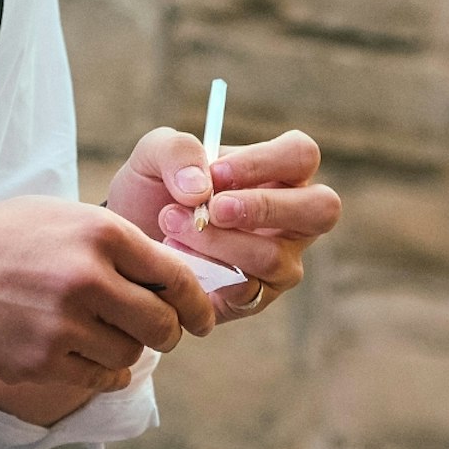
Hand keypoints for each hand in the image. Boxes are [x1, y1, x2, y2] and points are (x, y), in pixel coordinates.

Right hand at [0, 194, 214, 392]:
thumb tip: (173, 279)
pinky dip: (106, 372)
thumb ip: (118, 245)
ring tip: (107, 334)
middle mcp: (87, 278)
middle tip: (164, 333)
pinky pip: (98, 377)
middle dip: (171, 333)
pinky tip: (94, 359)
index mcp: (101, 234)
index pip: (176, 276)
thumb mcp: (63, 218)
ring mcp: (62, 323)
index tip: (204, 319)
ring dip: (130, 350)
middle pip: (163, 324)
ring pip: (131, 353)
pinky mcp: (39, 360)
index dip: (198, 304)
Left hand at [106, 127, 340, 326]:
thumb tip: (201, 188)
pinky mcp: (258, 297)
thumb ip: (177, 151)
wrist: (126, 240)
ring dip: (218, 244)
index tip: (215, 174)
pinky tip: (177, 259)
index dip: (263, 162)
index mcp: (281, 170)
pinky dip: (207, 274)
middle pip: (322, 209)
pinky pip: (246, 292)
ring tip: (173, 229)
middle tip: (214, 210)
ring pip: (274, 257)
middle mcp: (293, 216)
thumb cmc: (154, 189)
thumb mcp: (153, 155)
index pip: (300, 155)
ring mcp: (283, 260)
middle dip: (265, 208)